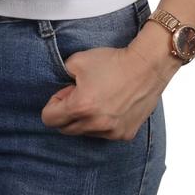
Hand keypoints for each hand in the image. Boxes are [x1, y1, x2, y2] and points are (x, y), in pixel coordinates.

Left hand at [40, 25, 181, 139]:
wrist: (145, 67)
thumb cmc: (112, 62)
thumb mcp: (77, 61)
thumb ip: (62, 76)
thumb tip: (62, 90)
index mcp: (80, 107)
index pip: (49, 119)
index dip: (54, 103)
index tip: (65, 92)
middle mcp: (95, 124)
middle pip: (65, 129)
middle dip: (67, 113)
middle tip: (81, 94)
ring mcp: (111, 132)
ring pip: (85, 132)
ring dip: (85, 119)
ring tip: (99, 98)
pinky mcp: (125, 134)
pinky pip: (104, 133)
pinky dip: (103, 123)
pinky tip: (112, 105)